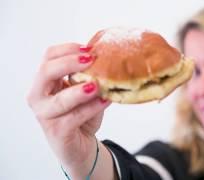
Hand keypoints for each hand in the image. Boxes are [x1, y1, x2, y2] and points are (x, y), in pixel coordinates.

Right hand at [27, 43, 110, 176]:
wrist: (81, 145)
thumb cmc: (81, 114)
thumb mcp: (84, 90)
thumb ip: (88, 76)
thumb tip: (106, 58)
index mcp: (45, 82)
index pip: (49, 57)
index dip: (68, 49)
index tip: (89, 48)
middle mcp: (39, 96)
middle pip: (46, 72)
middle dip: (69, 63)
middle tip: (91, 59)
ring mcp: (45, 115)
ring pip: (60, 100)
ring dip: (80, 90)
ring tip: (98, 85)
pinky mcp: (57, 132)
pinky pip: (74, 117)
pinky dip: (92, 108)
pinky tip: (105, 101)